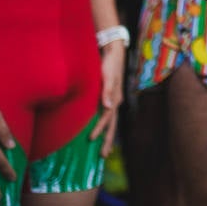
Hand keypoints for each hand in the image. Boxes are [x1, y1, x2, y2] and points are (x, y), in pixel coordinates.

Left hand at [90, 40, 124, 156]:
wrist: (112, 50)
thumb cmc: (109, 63)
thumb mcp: (108, 75)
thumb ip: (107, 91)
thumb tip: (108, 107)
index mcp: (116, 98)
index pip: (107, 118)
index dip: (99, 129)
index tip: (90, 139)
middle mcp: (115, 101)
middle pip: (112, 124)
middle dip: (108, 140)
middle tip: (104, 155)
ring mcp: (113, 99)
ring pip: (110, 121)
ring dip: (107, 134)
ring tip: (102, 148)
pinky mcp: (108, 95)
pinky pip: (106, 114)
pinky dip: (103, 124)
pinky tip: (98, 128)